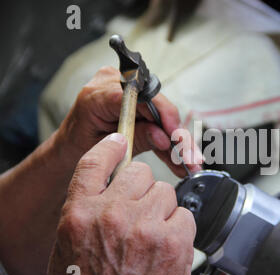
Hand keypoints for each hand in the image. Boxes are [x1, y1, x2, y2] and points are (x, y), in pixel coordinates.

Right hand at [47, 133, 195, 274]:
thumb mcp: (68, 250)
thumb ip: (85, 213)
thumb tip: (105, 188)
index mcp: (80, 215)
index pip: (95, 163)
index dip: (110, 148)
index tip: (120, 142)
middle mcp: (112, 215)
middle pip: (139, 173)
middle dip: (141, 189)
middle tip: (140, 212)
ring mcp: (145, 227)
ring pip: (166, 192)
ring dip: (162, 209)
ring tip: (152, 236)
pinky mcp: (174, 241)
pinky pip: (185, 214)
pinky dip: (180, 228)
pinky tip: (167, 248)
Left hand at [57, 66, 201, 176]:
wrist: (68, 147)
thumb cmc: (77, 146)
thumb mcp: (103, 148)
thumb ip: (135, 139)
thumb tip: (164, 138)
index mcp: (99, 93)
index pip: (140, 97)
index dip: (163, 115)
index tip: (177, 136)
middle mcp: (116, 85)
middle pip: (157, 107)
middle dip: (177, 135)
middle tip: (190, 157)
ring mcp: (129, 94)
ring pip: (163, 117)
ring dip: (178, 142)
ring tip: (190, 163)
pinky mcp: (138, 105)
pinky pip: (159, 122)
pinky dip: (170, 143)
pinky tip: (182, 160)